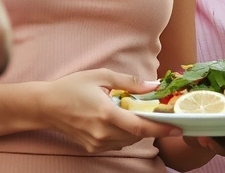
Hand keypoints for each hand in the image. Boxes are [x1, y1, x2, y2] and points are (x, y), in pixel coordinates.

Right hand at [37, 69, 181, 153]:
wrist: (46, 106)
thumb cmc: (71, 87)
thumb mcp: (100, 76)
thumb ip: (129, 81)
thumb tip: (153, 85)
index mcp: (106, 113)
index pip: (141, 127)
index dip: (162, 128)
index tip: (178, 127)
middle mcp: (103, 132)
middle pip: (137, 135)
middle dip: (149, 125)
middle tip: (156, 113)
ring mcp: (97, 142)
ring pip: (128, 140)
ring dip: (135, 129)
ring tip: (129, 111)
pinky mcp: (93, 147)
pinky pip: (116, 142)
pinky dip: (122, 133)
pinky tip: (115, 118)